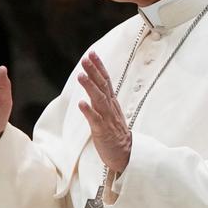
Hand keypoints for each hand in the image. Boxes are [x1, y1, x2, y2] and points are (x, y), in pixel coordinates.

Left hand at [75, 51, 131, 171]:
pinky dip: (88, 111)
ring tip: (81, 76)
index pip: (105, 81)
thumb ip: (103, 99)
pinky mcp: (102, 131)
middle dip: (94, 71)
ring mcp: (107, 118)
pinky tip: (81, 103)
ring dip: (90, 87)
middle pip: (102, 86)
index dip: (99, 67)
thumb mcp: (110, 112)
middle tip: (85, 58)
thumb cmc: (115, 133)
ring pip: (99, 100)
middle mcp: (110, 107)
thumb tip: (93, 86)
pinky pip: (96, 120)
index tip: (92, 53)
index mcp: (111, 102)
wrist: (126, 154)